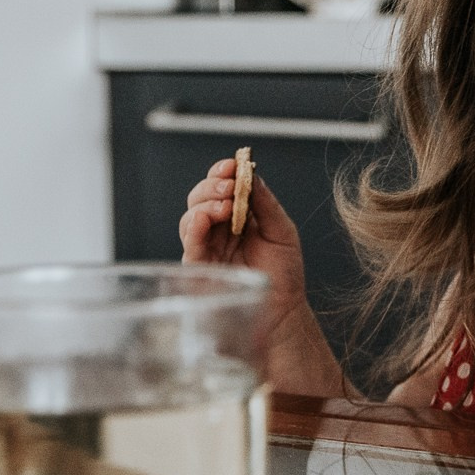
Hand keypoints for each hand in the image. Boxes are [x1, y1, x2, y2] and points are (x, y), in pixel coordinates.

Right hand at [180, 155, 307, 343]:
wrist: (283, 311)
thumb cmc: (283, 274)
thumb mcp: (282, 231)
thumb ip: (266, 203)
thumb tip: (252, 174)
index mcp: (237, 216)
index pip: (221, 187)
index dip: (222, 173)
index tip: (233, 164)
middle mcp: (218, 229)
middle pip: (200, 198)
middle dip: (212, 186)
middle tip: (229, 186)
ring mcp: (207, 247)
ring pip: (191, 216)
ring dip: (205, 205)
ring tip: (226, 206)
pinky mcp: (200, 267)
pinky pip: (190, 244)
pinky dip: (193, 228)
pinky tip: (203, 219)